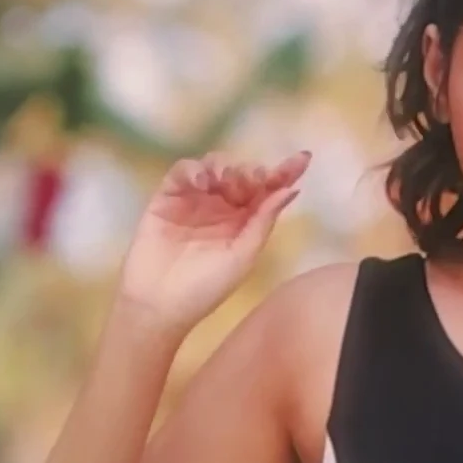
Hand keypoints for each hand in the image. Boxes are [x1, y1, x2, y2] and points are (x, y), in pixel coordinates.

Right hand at [117, 151, 310, 330]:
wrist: (159, 304)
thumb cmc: (205, 288)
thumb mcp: (243, 256)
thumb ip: (264, 221)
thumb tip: (291, 189)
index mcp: (246, 221)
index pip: (268, 191)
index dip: (285, 173)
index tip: (303, 158)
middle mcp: (223, 206)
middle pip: (243, 173)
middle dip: (251, 171)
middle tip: (252, 181)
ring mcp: (195, 199)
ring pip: (214, 166)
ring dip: (225, 166)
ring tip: (225, 180)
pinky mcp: (168, 197)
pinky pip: (183, 171)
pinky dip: (194, 170)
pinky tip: (202, 182)